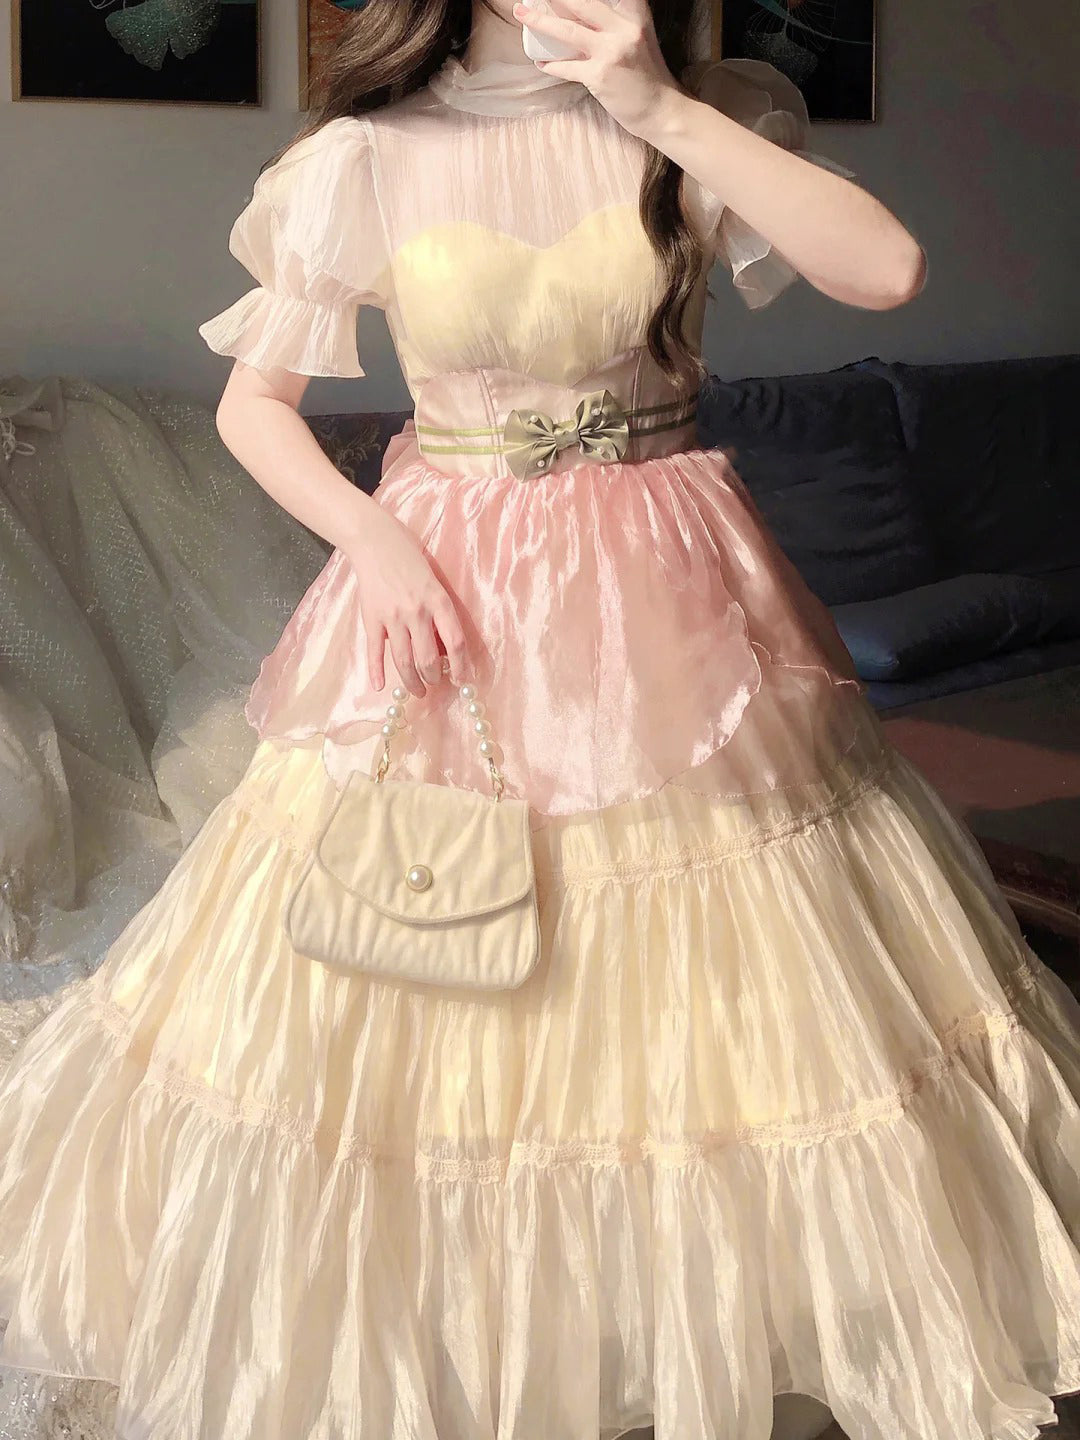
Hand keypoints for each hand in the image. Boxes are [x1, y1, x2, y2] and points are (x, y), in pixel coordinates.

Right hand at [345, 508, 470, 698]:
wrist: (374, 540)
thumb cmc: (410, 556)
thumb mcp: (434, 580)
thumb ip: (440, 609)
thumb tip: (446, 644)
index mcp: (438, 600)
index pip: (456, 642)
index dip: (462, 666)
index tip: (463, 680)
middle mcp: (416, 612)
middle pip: (429, 658)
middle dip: (434, 678)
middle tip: (436, 685)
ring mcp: (392, 617)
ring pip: (404, 661)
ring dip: (412, 682)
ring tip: (418, 691)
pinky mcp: (371, 618)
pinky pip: (374, 651)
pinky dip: (376, 671)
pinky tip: (380, 687)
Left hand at [512, 0, 681, 137]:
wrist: (661, 110)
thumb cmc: (648, 76)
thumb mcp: (640, 37)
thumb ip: (619, 22)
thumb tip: (584, 14)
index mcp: (635, 15)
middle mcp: (624, 28)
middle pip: (582, 2)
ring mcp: (611, 52)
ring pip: (567, 30)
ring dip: (540, 21)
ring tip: (522, 14)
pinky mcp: (600, 76)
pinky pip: (567, 67)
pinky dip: (551, 65)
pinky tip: (542, 62)